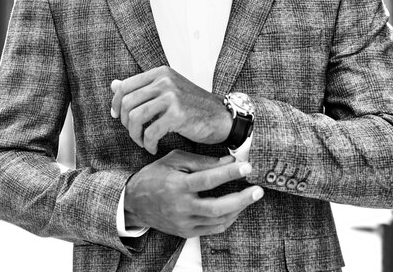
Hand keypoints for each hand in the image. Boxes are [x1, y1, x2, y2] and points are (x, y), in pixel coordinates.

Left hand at [111, 66, 231, 153]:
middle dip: (124, 122)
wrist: (221, 117)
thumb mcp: (167, 91)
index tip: (116, 116)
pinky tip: (153, 147)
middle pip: (127, 102)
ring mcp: (172, 97)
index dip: (116, 103)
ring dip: (134, 135)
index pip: (125, 86)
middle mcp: (165, 81)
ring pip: (135, 117)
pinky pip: (150, 132)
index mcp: (160, 73)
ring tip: (142, 142)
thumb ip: (141, 88)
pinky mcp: (177, 115)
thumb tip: (114, 84)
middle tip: (133, 132)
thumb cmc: (193, 106)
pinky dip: (148, 144)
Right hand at [124, 150, 263, 237]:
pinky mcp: (186, 232)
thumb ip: (201, 161)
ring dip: (238, 208)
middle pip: (217, 207)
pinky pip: (212, 229)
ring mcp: (183, 223)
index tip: (246, 166)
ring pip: (218, 220)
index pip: (208, 179)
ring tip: (250, 196)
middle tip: (258, 189)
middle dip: (241, 199)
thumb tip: (228, 160)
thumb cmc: (155, 175)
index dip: (229, 173)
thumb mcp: (174, 159)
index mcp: (177, 185)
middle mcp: (181, 207)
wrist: (134, 202)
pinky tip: (235, 207)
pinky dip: (227, 218)